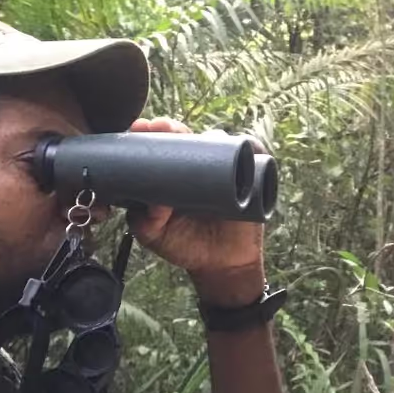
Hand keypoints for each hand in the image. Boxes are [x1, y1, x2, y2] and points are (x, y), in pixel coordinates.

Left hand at [125, 118, 264, 279]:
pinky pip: (254, 154)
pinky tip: (243, 145)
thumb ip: (144, 221)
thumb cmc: (184, 245)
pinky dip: (251, 146)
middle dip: (173, 127)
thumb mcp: (154, 235)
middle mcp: (197, 165)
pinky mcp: (249, 177)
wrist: (220, 265)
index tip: (139, 129)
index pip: (158, 145)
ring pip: (219, 140)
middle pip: (186, 136)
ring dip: (211, 136)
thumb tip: (154, 204)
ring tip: (202, 141)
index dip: (149, 133)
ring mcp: (223, 169)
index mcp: (170, 173)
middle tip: (162, 128)